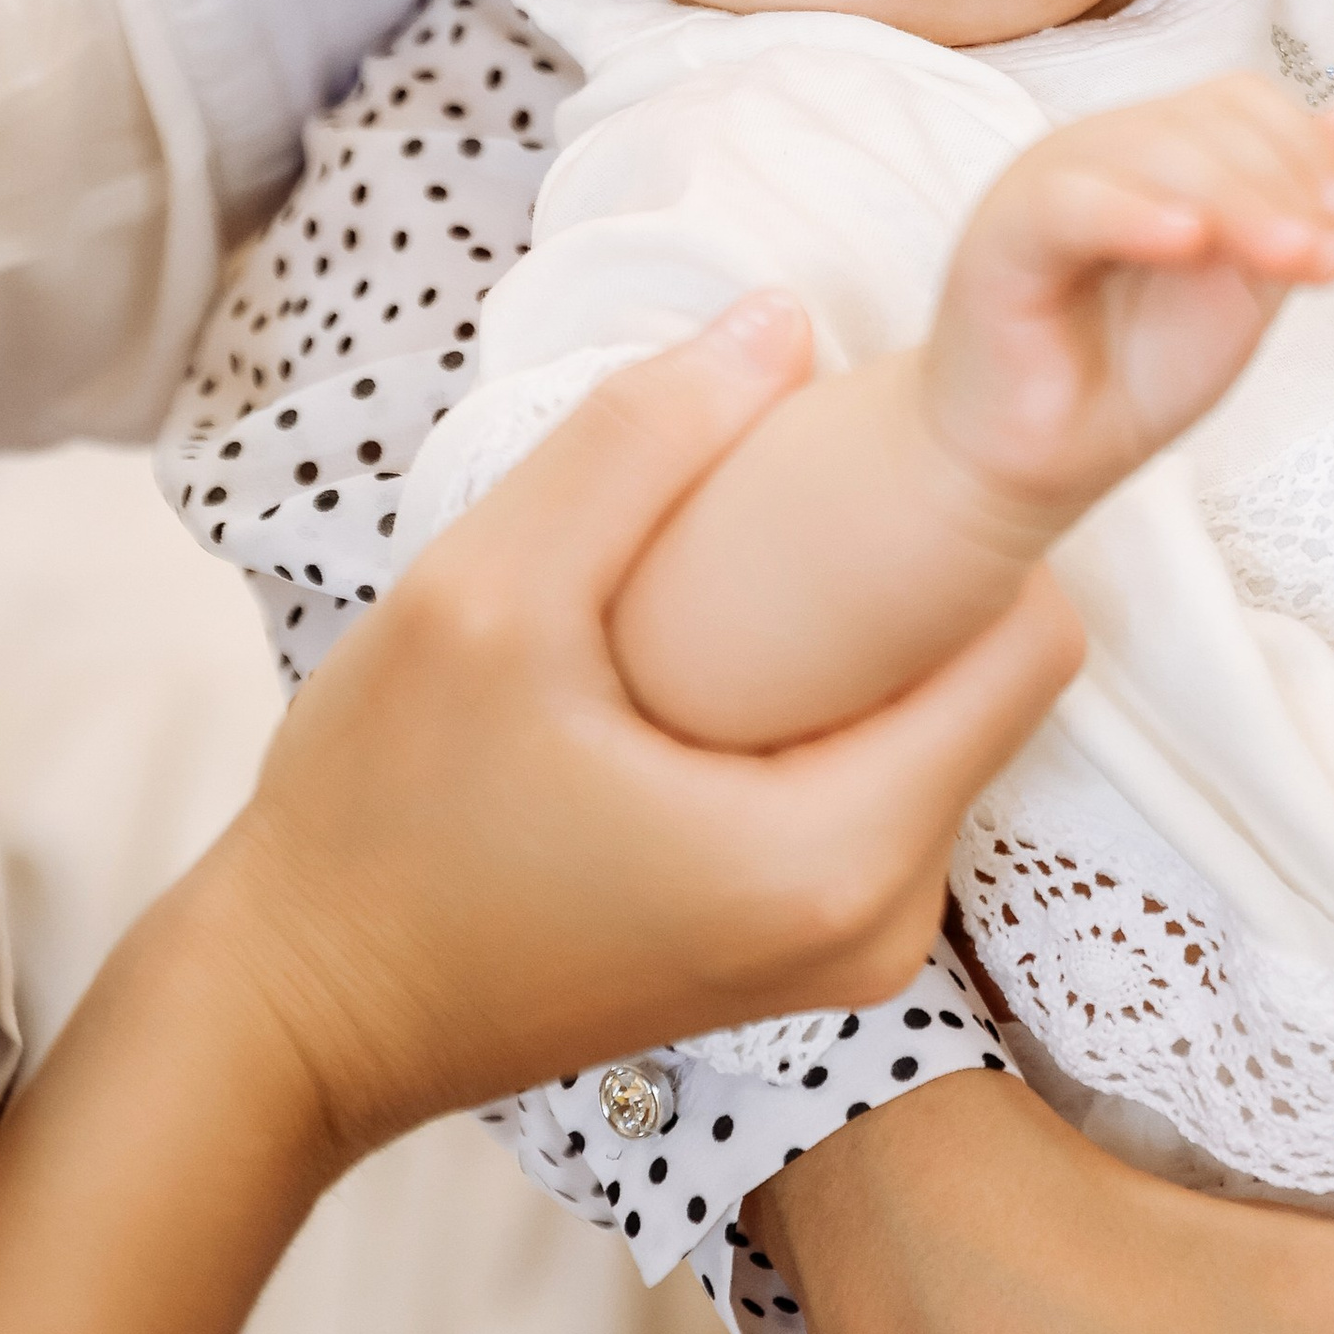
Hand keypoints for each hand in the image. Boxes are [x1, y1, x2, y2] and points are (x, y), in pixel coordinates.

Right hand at [210, 300, 1081, 1160]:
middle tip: (796, 492)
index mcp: (837, 855)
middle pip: (994, 683)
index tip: (885, 449)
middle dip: (919, 574)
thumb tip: (781, 320)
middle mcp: (881, 924)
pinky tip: (720, 654)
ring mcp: (848, 951)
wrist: (298, 1013)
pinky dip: (828, 707)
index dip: (983, 522)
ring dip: (868, 638)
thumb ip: (639, 441)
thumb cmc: (380, 819)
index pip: (1035, 642)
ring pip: (935, 729)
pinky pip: (878, 785)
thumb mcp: (485, 594)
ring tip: (745, 566)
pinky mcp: (803, 950)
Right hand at [925, 77, 1333, 523]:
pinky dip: (1136, 214)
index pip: (1238, 101)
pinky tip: (1189, 244)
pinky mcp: (1002, 233)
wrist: (1046, 459)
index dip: (1301, 146)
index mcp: (1158, 151)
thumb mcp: (1242, 289)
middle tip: (1326, 257)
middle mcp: (1101, 149)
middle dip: (1282, 185)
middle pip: (1204, 121)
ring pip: (1151, 149)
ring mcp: (1048, 181)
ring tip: (1289, 262)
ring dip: (1239, 202)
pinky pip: (1071, 200)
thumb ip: (1294, 211)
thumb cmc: (1135, 370)